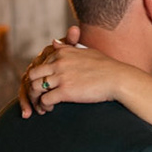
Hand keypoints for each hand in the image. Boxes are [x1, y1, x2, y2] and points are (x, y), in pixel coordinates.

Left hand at [21, 34, 137, 115]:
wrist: (118, 78)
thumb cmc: (106, 66)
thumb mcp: (84, 51)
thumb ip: (67, 48)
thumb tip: (53, 42)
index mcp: (62, 53)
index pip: (40, 64)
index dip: (40, 77)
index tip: (44, 86)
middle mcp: (59, 63)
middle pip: (33, 75)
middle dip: (32, 87)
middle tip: (38, 97)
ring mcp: (61, 77)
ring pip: (35, 88)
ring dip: (35, 98)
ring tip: (42, 106)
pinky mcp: (65, 91)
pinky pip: (45, 100)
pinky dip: (44, 106)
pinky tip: (50, 109)